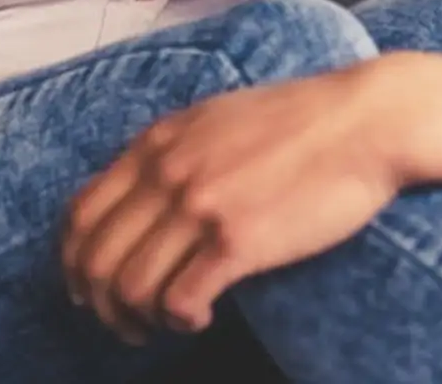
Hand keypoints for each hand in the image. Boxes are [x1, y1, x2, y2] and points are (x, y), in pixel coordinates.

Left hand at [59, 61, 414, 343]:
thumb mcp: (217, 116)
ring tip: (165, 324)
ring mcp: (200, 205)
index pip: (79, 215)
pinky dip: (179, 320)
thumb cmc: (302, 119)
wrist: (366, 121)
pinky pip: (178, 300)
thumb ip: (173, 150)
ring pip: (129, 287)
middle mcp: (167, 173)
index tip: (91, 289)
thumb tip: (145, 193)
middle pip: (94, 259)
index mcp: (157, 142)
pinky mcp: (238, 240)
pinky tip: (201, 316)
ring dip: (138, 320)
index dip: (75, 264)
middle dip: (100, 305)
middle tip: (126, 323)